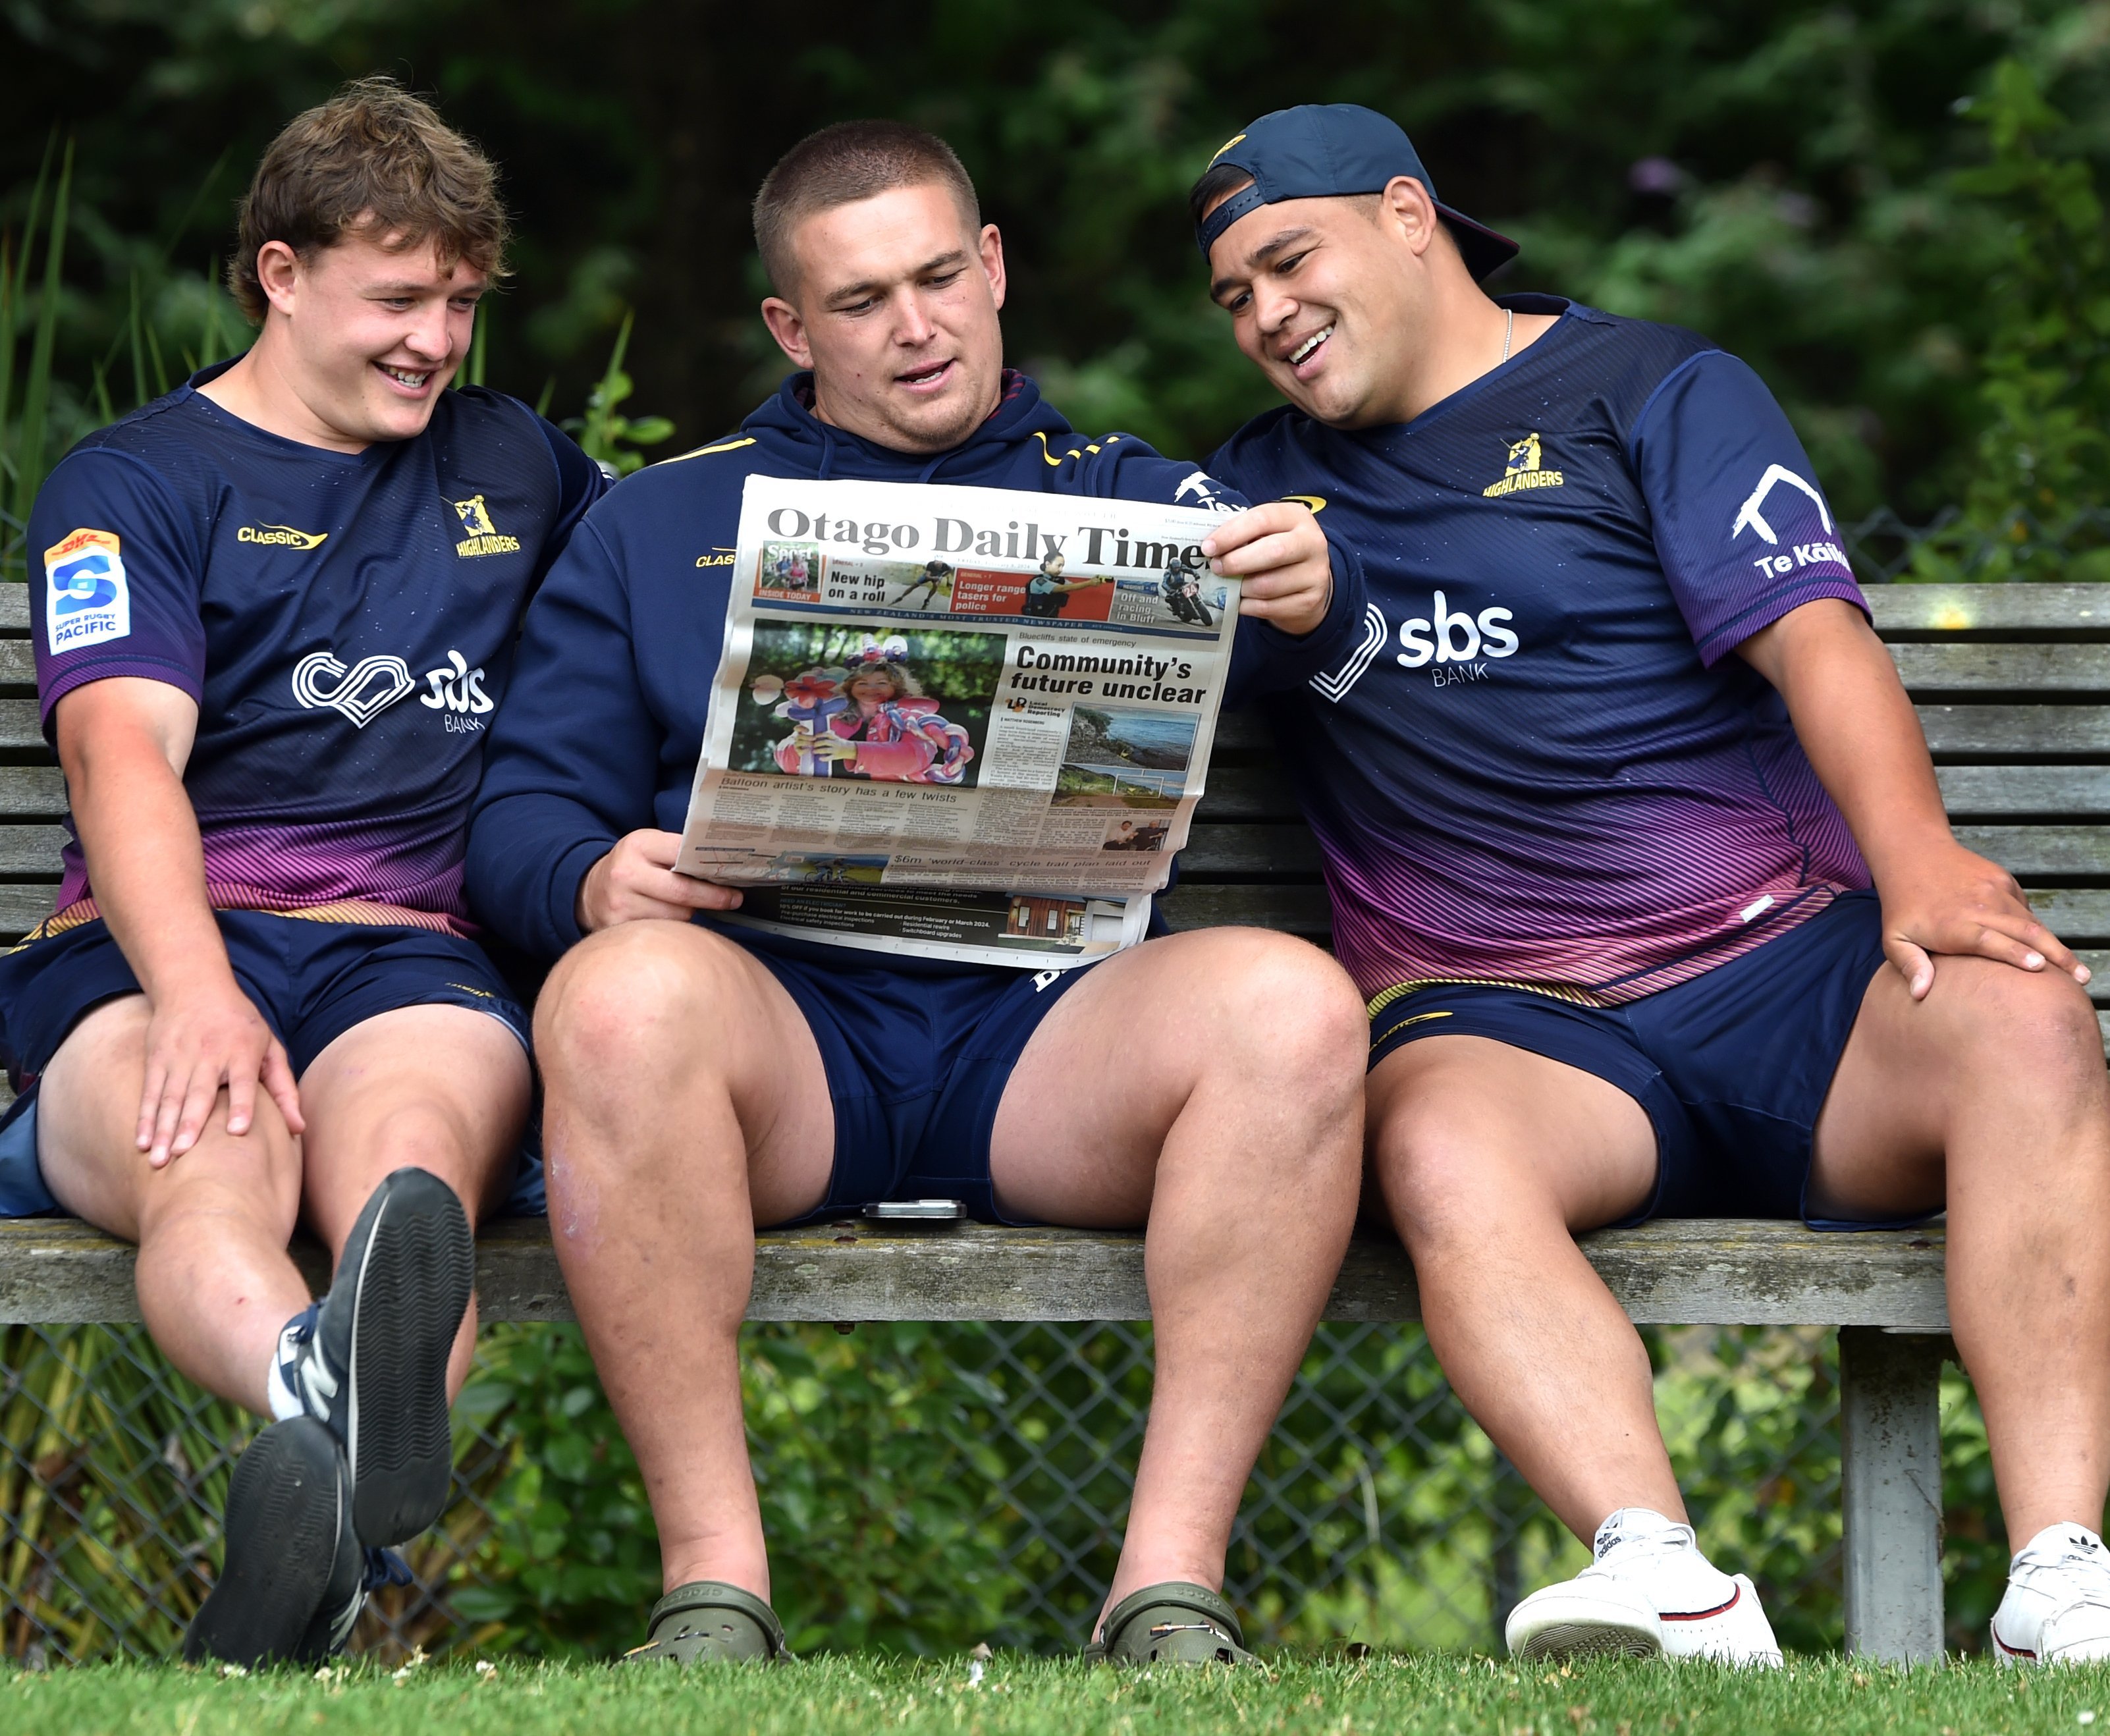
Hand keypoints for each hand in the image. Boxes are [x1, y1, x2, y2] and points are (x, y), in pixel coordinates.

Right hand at [136, 978, 303, 1166]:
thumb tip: (299, 1128)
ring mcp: (179, 1057)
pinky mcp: (157, 1058)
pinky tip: (142, 1142)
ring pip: (170, 1097)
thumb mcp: (270, 1048)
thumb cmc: (242, 1026)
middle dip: (191, 1125)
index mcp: (243, 1052)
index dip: (241, 1105)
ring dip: (163, 1129)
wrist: (195, 986)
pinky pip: (150, 1092)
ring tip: (160, 1159)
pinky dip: (144, 1118)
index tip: (237, 1131)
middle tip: (184, 1155)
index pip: (243, 1081)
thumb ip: (283, 1088)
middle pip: (200, 1093)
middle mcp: (210, 1054)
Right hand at [576, 829, 745, 931]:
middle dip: (712, 898)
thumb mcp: (650, 846)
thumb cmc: (632, 866)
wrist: (589, 891)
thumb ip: (679, 851)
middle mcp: (626, 874)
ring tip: (687, 906)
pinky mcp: (617, 929)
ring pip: (676, 916)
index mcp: (638, 846)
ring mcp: (620, 904)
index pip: (684, 855)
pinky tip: (670, 921)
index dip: (712, 869)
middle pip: (683, 893)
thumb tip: (723, 864)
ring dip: (689, 914)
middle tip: (733, 900)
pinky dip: (672, 929)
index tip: (733, 878)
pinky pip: (661, 933)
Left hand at [808, 734, 858, 761]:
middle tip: (812, 745)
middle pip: (825, 742)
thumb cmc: (841, 743)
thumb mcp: (836, 737)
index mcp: (835, 738)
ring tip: (813, 751)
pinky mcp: (835, 756)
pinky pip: (829, 757)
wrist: (851, 749)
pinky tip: (819, 758)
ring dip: (819, 750)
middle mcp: (835, 743)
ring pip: (826, 750)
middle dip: (818, 743)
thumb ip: (829, 735)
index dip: (820, 735)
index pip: (827, 734)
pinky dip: (824, 758)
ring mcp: (835, 750)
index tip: (814, 736)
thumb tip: (821, 732)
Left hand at [1202, 502, 1332, 635]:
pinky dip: (1247, 606)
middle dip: (1237, 562)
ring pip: (1268, 585)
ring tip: (1231, 585)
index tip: (1208, 547)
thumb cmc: (1277, 551)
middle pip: (1272, 551)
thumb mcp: (1265, 533)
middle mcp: (1312, 542)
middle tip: (1217, 568)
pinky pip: (1268, 607)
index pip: (1262, 519)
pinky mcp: (1309, 601)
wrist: (1308, 582)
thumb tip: (1210, 549)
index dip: (1231, 534)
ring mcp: (1315, 574)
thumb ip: (1243, 535)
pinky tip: (1241, 600)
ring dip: (1241, 588)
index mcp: (1296, 517)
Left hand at [1878, 838, 2090, 998]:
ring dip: (2056, 946)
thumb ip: (1909, 965)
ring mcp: (1994, 891)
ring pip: (2031, 922)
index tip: (2039, 967)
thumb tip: (1920, 994)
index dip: (2014, 953)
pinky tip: (2049, 949)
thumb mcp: (1894, 938)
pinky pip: (2024, 909)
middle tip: (2080, 979)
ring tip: (2077, 970)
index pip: (1990, 940)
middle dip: (2056, 956)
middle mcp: (1980, 906)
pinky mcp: (2003, 881)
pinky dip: (2037, 929)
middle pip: (2025, 932)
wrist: (1914, 854)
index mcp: (1954, 925)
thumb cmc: (1903, 905)